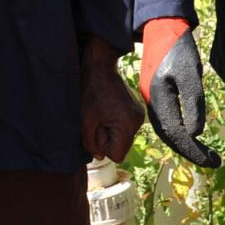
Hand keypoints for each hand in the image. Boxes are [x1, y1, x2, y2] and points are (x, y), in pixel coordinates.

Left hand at [80, 38, 143, 163]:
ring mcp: (140, 115)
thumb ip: (90, 143)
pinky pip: (125, 128)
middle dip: (107, 138)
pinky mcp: (137, 110)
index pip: (117, 155)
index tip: (97, 128)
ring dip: (111, 131)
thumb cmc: (90, 92)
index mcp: (127, 124)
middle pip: (121, 147)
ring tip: (103, 113)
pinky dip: (116, 124)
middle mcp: (138, 122)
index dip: (103, 146)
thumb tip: (99, 157)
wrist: (100, 67)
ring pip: (123, 138)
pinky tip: (108, 110)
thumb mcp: (85, 121)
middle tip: (99, 119)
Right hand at [139, 19, 220, 168]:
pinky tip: (192, 135)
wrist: (162, 28)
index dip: (193, 150)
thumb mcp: (191, 74)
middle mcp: (151, 102)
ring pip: (167, 130)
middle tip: (213, 162)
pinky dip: (179, 132)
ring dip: (185, 144)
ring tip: (205, 154)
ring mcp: (151, 98)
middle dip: (191, 151)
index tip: (212, 161)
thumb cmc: (179, 49)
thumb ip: (193, 104)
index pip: (176, 134)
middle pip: (169, 136)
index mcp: (159, 98)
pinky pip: (166, 120)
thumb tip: (195, 133)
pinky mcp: (156, 94)